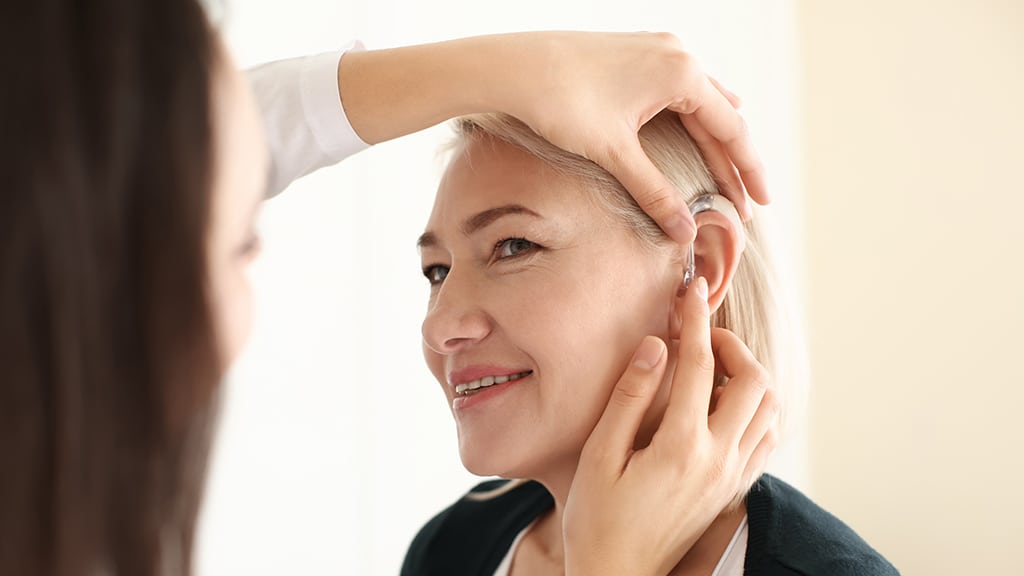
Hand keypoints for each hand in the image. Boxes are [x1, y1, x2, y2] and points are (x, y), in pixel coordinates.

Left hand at [338, 32, 766, 242]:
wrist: (510, 66)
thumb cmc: (559, 103)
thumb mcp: (613, 154)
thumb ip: (653, 192)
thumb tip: (684, 233)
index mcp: (681, 73)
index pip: (731, 129)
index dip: (748, 171)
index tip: (761, 205)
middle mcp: (676, 53)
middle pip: (720, 115)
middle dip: (732, 161)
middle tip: (745, 203)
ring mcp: (655, 48)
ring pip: (700, 100)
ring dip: (713, 139)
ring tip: (729, 172)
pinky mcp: (633, 51)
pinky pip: (678, 88)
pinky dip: (690, 117)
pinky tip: (694, 128)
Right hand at [561, 278, 778, 575]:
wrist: (617, 575)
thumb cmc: (596, 518)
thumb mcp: (598, 455)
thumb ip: (629, 397)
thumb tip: (654, 346)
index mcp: (681, 446)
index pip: (700, 365)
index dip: (694, 320)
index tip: (690, 291)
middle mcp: (718, 459)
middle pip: (755, 381)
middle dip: (731, 346)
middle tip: (699, 337)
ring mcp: (731, 477)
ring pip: (769, 409)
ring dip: (748, 376)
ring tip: (711, 368)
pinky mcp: (732, 490)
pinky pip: (766, 438)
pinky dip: (756, 409)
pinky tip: (723, 404)